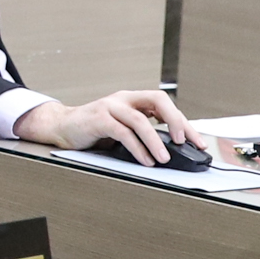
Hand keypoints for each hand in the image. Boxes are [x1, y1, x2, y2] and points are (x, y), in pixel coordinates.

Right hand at [13, 90, 219, 167]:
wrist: (62, 127)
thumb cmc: (94, 130)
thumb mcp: (123, 129)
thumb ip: (143, 134)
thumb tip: (170, 151)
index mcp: (133, 99)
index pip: (165, 105)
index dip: (183, 123)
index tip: (197, 142)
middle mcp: (123, 98)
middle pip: (157, 99)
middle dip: (175, 120)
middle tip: (183, 142)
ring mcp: (109, 106)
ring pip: (139, 119)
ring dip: (155, 141)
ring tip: (164, 158)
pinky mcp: (97, 118)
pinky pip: (122, 132)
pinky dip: (136, 148)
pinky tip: (145, 160)